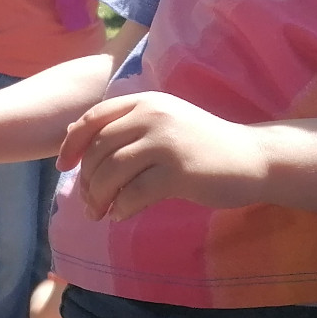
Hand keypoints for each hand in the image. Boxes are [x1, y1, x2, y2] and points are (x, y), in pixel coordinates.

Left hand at [58, 92, 267, 221]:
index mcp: (145, 102)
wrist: (254, 158)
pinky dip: (121, 207)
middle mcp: (152, 116)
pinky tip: (122, 215)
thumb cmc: (201, 144)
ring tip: (100, 212)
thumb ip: (125, 127)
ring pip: (111, 172)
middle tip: (88, 202)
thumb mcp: (162, 123)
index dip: (71, 145)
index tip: (63, 167)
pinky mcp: (178, 172)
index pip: (92, 119)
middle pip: (98, 149)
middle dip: (86, 179)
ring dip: (99, 197)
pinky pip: (134, 193)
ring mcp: (165, 143)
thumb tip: (72, 139)